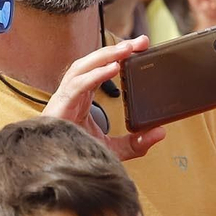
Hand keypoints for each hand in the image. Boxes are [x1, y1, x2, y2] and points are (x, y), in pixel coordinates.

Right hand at [43, 37, 166, 161]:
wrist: (55, 173)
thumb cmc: (74, 157)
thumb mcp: (112, 149)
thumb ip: (136, 142)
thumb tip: (160, 132)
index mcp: (82, 99)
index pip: (101, 69)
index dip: (119, 56)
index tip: (140, 47)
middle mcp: (72, 94)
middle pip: (92, 63)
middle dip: (116, 49)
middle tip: (140, 42)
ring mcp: (64, 99)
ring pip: (82, 67)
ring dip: (105, 55)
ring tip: (127, 49)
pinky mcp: (60, 107)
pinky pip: (77, 85)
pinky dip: (95, 75)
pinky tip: (113, 68)